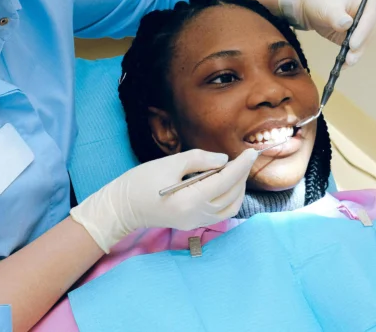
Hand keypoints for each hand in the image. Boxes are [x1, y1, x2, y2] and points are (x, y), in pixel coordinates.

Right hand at [70, 148, 257, 251]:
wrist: (122, 207)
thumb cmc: (141, 182)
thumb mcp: (169, 163)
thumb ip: (199, 159)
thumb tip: (224, 160)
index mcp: (191, 200)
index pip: (226, 180)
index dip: (242, 165)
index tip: (252, 152)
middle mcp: (197, 215)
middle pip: (232, 194)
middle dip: (242, 175)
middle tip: (243, 158)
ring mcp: (196, 222)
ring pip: (231, 207)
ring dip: (238, 188)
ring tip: (234, 170)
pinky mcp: (193, 224)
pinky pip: (221, 214)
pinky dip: (229, 199)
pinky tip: (224, 185)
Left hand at [279, 0, 375, 65]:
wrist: (311, 6)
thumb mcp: (328, 6)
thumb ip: (337, 15)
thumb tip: (346, 24)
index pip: (370, 17)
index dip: (363, 32)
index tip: (353, 44)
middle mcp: (371, 13)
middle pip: (369, 33)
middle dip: (360, 47)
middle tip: (350, 58)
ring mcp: (364, 26)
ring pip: (364, 43)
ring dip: (355, 54)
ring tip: (345, 63)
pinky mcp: (357, 37)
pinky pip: (356, 49)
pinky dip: (350, 57)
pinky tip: (342, 64)